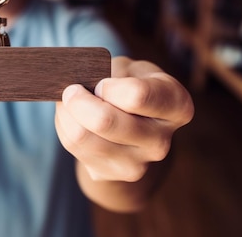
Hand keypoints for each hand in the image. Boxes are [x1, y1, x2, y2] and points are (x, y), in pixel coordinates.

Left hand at [55, 56, 193, 181]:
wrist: (132, 123)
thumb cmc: (129, 84)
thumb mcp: (128, 68)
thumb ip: (107, 73)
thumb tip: (76, 87)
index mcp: (176, 105)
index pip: (137, 96)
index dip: (108, 87)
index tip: (99, 82)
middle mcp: (162, 140)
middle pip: (106, 122)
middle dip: (78, 101)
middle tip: (70, 89)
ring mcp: (139, 164)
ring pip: (83, 137)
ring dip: (67, 114)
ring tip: (68, 101)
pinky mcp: (113, 175)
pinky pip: (74, 148)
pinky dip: (65, 128)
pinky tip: (72, 118)